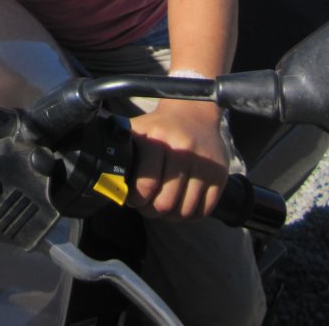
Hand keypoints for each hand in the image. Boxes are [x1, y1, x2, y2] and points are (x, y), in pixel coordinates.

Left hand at [127, 103, 230, 220]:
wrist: (193, 112)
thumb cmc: (159, 127)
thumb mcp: (137, 132)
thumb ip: (123, 154)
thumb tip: (109, 185)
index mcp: (157, 140)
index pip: (145, 187)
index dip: (136, 200)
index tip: (134, 199)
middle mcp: (182, 150)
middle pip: (166, 203)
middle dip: (152, 211)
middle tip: (149, 207)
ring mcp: (204, 163)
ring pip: (185, 210)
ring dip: (172, 216)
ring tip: (165, 207)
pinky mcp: (220, 173)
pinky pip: (204, 210)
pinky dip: (190, 215)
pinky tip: (181, 205)